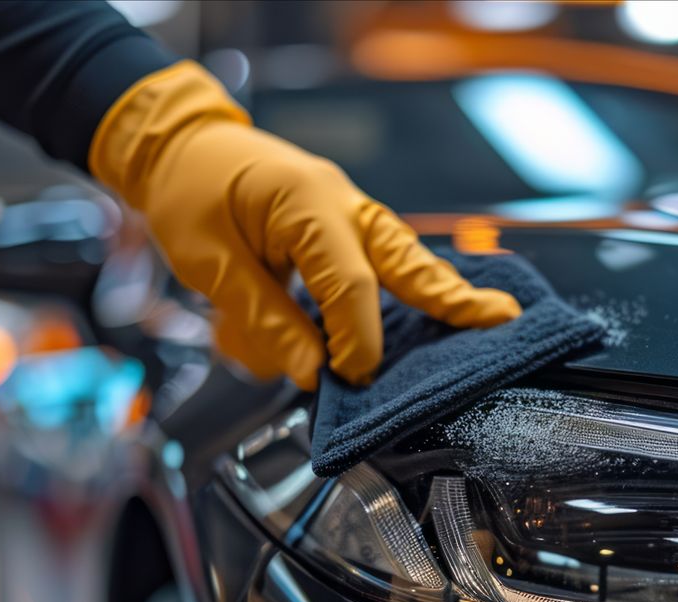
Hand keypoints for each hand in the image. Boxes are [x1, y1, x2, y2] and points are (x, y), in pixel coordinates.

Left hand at [90, 62, 521, 389]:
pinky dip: (415, 280)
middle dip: (448, 296)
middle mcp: (340, 200)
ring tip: (488, 316)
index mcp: (304, 201)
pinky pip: (388, 254)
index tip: (348, 379)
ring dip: (442, 288)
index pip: (348, 282)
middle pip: (403, 256)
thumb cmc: (188, 194)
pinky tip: (441, 305)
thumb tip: (310, 372)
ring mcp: (348, 208)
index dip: (355, 337)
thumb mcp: (208, 262)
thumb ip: (262, 317)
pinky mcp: (344, 222)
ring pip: (404, 253)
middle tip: (497, 324)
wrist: (179, 147)